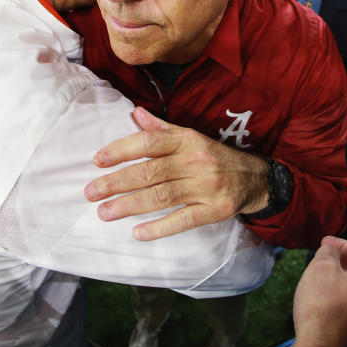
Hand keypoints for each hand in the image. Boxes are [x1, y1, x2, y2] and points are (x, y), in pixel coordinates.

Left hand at [86, 107, 269, 240]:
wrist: (256, 178)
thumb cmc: (214, 156)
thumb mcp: (191, 137)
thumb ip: (162, 129)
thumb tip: (135, 113)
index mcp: (187, 140)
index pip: (150, 141)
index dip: (122, 149)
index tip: (97, 160)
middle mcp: (195, 161)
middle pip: (150, 171)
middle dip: (117, 182)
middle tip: (91, 192)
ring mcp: (206, 186)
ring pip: (162, 196)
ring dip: (130, 205)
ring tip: (104, 213)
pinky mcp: (215, 210)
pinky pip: (184, 220)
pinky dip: (160, 228)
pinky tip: (138, 232)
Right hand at [282, 237, 346, 346]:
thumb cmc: (322, 304)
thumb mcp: (321, 266)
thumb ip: (329, 250)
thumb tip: (332, 249)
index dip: (341, 242)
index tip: (324, 242)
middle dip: (340, 260)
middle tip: (321, 257)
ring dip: (338, 278)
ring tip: (318, 276)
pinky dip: (337, 295)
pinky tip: (321, 298)